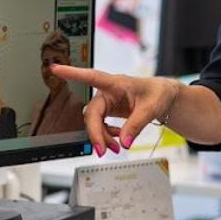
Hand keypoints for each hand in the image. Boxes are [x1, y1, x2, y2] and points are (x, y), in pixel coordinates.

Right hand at [50, 65, 177, 155]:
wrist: (164, 98)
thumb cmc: (157, 93)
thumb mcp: (150, 108)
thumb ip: (136, 125)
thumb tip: (124, 142)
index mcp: (116, 83)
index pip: (92, 77)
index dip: (73, 73)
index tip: (56, 69)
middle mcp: (107, 92)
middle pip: (92, 113)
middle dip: (95, 133)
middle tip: (102, 150)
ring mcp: (107, 103)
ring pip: (94, 122)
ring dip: (102, 137)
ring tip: (115, 148)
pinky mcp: (109, 112)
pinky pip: (101, 126)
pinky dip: (107, 137)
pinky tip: (116, 142)